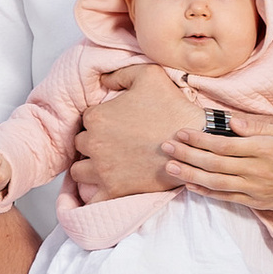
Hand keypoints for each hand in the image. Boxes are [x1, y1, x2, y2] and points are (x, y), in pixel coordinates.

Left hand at [73, 59, 186, 200]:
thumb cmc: (172, 107)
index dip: (100, 121)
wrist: (194, 142)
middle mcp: (94, 143)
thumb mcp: (148, 75)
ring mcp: (102, 169)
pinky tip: (101, 190)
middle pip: (81, 144)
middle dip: (94, 143)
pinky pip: (90, 200)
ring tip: (107, 164)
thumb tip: (103, 80)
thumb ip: (120, 73)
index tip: (115, 125)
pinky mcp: (114, 190)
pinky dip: (92, 196)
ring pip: (79, 170)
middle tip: (114, 144)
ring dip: (89, 167)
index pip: (86, 120)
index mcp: (97, 117)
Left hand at [164, 110, 272, 225]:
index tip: (182, 131)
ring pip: (215, 182)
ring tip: (170, 166)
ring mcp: (257, 190)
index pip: (224, 145)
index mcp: (266, 149)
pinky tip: (191, 185)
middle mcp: (258, 171)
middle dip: (187, 154)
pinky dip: (207, 192)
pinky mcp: (258, 203)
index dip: (199, 139)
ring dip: (190, 174)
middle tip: (165, 146)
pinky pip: (227, 198)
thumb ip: (262, 128)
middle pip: (214, 163)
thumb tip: (233, 123)